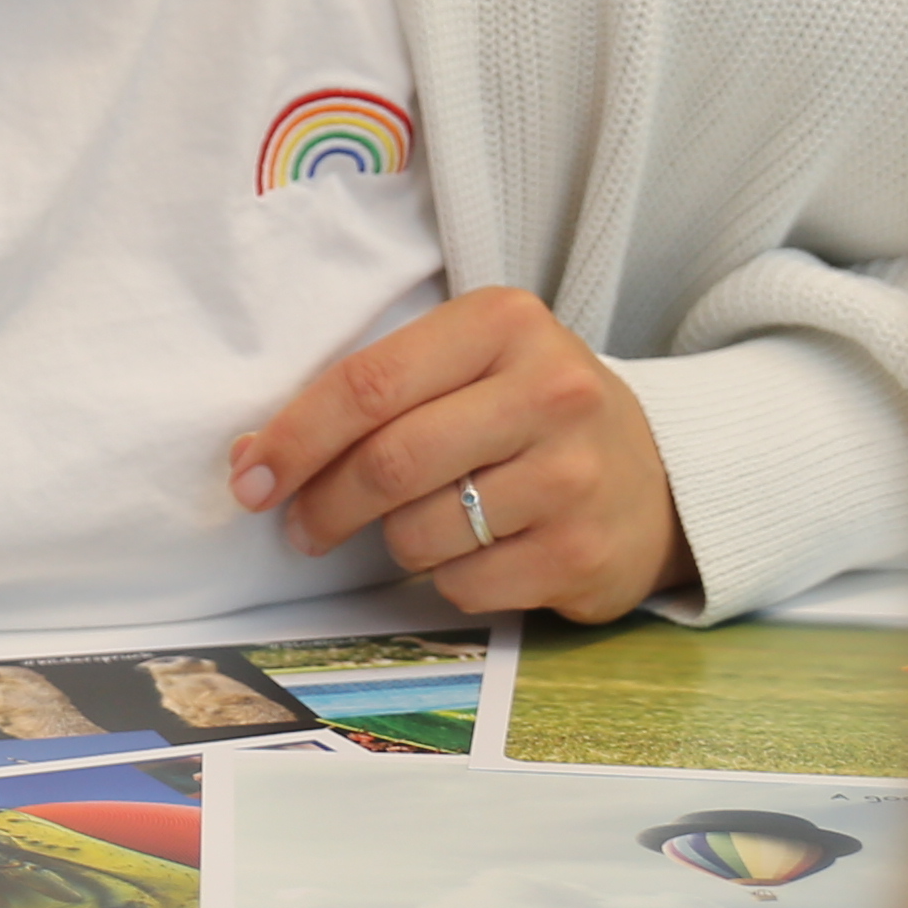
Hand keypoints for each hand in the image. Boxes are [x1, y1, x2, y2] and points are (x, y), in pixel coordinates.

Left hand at [231, 286, 691, 620]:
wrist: (658, 479)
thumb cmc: (531, 417)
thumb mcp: (469, 368)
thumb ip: (374, 396)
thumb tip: (255, 458)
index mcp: (504, 323)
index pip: (369, 383)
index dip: (295, 437)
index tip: (249, 478)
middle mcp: (549, 390)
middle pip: (389, 461)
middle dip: (324, 503)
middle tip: (301, 526)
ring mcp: (573, 475)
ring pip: (421, 532)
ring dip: (395, 543)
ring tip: (419, 527)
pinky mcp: (583, 552)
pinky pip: (463, 584)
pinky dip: (446, 580)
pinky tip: (477, 555)